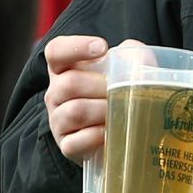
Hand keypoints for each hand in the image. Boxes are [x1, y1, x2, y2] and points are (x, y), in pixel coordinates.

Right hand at [44, 35, 137, 162]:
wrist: (120, 130)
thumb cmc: (120, 93)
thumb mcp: (127, 68)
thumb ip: (132, 55)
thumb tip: (136, 57)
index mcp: (66, 68)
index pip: (56, 51)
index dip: (75, 47)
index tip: (102, 48)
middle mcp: (56, 93)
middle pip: (68, 83)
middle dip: (101, 86)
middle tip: (121, 91)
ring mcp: (58, 120)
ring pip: (74, 112)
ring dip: (102, 111)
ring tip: (119, 112)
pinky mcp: (66, 145)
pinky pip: (76, 141)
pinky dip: (97, 136)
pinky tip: (110, 131)